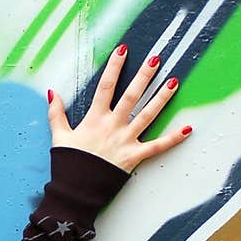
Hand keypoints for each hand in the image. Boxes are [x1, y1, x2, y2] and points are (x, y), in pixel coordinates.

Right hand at [47, 43, 191, 172]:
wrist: (76, 190)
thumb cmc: (68, 164)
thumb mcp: (59, 137)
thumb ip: (56, 114)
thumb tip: (53, 93)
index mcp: (95, 119)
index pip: (106, 87)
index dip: (114, 67)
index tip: (123, 50)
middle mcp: (113, 126)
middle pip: (131, 96)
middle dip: (144, 76)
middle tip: (156, 59)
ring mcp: (125, 141)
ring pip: (148, 115)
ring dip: (162, 98)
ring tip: (174, 82)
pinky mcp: (134, 157)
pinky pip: (156, 147)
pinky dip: (172, 139)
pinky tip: (187, 129)